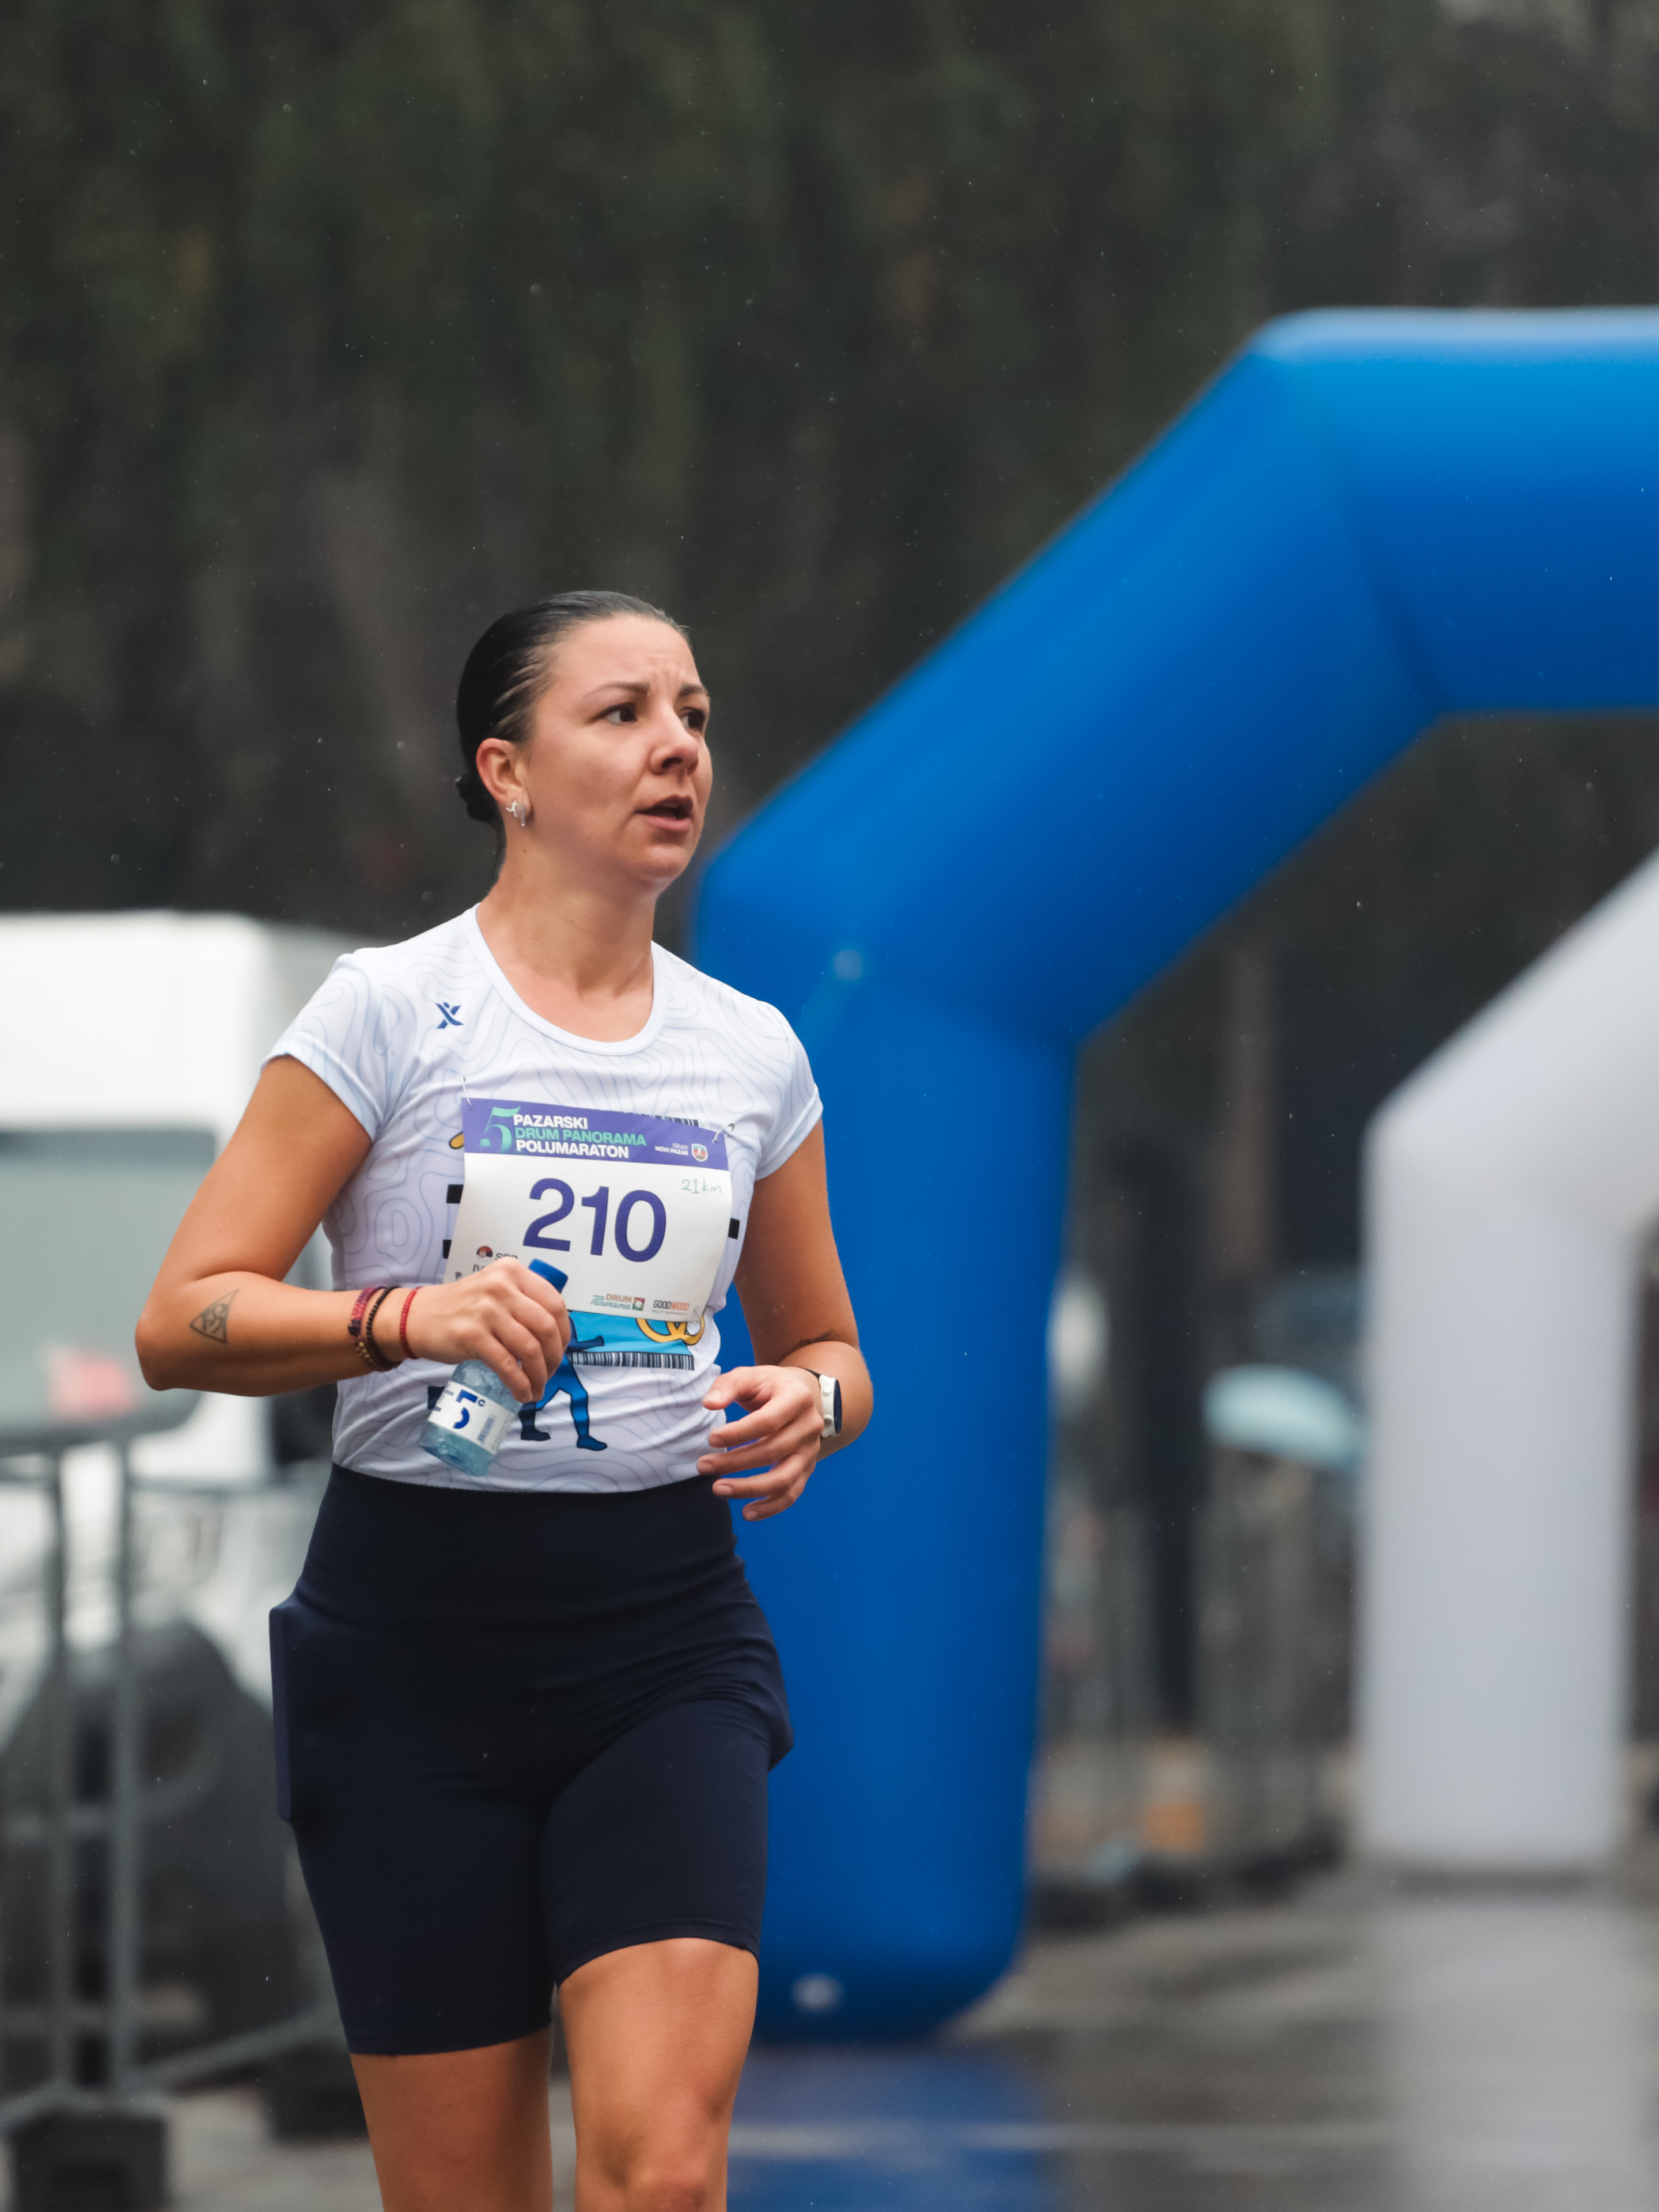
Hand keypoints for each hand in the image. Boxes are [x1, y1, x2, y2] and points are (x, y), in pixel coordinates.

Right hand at [403, 1261, 570, 1401]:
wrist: (416, 1317)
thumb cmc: (460, 1308)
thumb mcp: (495, 1290)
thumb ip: (523, 1302)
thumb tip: (556, 1337)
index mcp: (513, 1272)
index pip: (555, 1304)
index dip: (564, 1332)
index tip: (560, 1350)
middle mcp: (502, 1286)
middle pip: (546, 1327)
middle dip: (554, 1357)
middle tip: (549, 1373)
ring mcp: (486, 1310)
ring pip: (530, 1348)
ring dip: (538, 1375)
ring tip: (536, 1388)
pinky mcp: (472, 1335)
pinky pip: (507, 1364)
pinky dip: (520, 1383)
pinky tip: (522, 1393)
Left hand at [699, 1366, 820, 1520]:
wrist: (804, 1395)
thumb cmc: (770, 1386)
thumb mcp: (750, 1375)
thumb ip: (727, 1385)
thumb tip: (709, 1404)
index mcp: (798, 1398)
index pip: (768, 1421)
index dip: (738, 1433)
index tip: (711, 1439)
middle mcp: (809, 1427)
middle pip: (772, 1451)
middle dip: (734, 1462)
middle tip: (703, 1466)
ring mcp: (810, 1451)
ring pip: (783, 1478)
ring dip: (749, 1488)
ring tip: (718, 1489)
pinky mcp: (807, 1469)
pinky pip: (791, 1494)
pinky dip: (770, 1508)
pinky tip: (746, 1513)